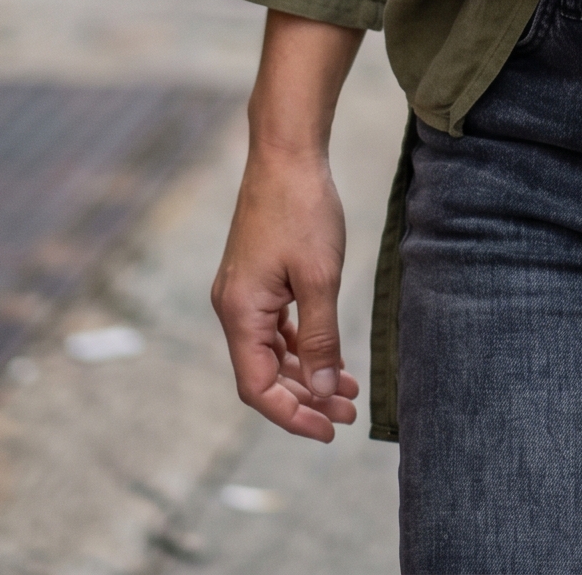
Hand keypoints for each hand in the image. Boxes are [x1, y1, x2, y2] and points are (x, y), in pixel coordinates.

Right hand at [211, 10, 365, 441]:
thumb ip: (321, 339)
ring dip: (306, 373)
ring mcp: (244, 291)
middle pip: (263, 374)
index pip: (257, 387)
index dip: (292, 415)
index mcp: (240, 312)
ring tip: (348, 390)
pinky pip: (276, 326)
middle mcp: (233, 307)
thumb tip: (324, 392)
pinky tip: (330, 355)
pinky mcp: (257, 277)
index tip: (328, 430)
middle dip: (304, 398)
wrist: (287, 151)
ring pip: (272, 351)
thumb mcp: (320, 278)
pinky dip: (302, 344)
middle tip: (347, 414)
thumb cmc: (302, 209)